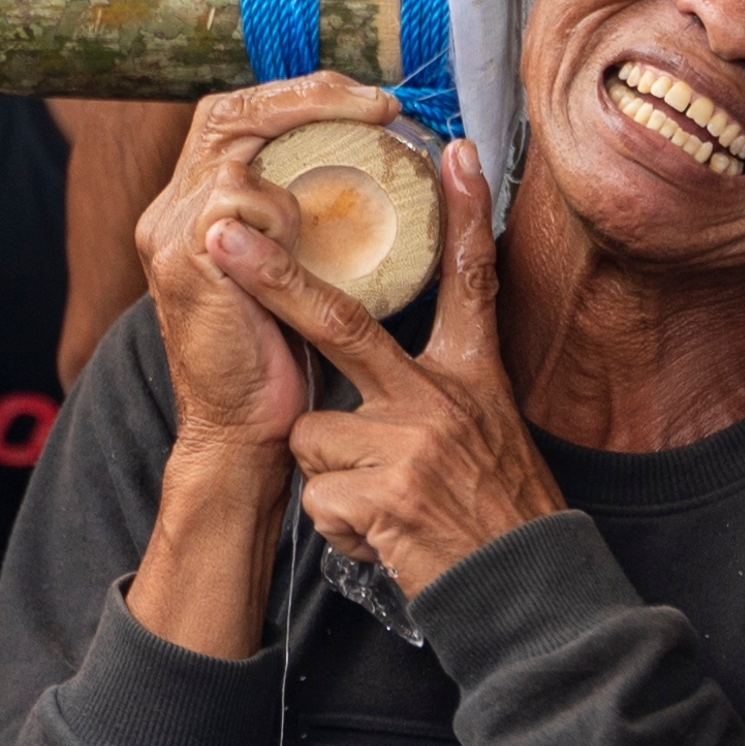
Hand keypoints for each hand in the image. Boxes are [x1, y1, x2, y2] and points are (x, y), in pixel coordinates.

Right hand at [133, 69, 397, 458]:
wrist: (243, 432)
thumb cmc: (282, 355)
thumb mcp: (296, 267)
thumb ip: (305, 215)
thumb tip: (374, 165)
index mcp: (196, 204)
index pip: (238, 115)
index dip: (299, 94)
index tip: (373, 101)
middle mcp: (171, 208)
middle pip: (229, 110)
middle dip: (307, 95)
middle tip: (380, 104)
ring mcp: (170, 230)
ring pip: (236, 147)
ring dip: (300, 170)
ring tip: (326, 220)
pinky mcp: (183, 257)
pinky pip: (239, 200)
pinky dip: (281, 217)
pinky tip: (296, 255)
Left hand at [231, 142, 564, 597]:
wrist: (520, 592)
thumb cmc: (498, 513)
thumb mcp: (489, 434)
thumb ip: (438, 393)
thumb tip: (375, 382)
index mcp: (472, 377)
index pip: (472, 282)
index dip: (465, 215)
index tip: (459, 153)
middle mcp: (441, 399)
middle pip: (343, 323)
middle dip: (273, 278)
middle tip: (224, 235)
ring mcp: (411, 444)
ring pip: (315, 438)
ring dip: (333, 479)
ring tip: (385, 507)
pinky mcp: (383, 496)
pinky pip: (318, 498)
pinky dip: (340, 527)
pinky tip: (384, 537)